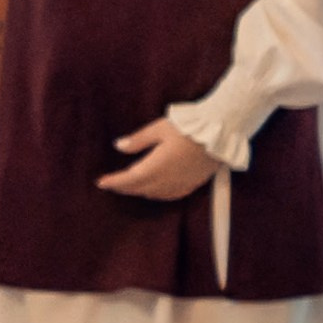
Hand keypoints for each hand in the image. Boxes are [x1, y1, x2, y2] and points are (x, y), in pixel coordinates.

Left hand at [96, 118, 216, 200]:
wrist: (221, 133)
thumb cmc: (189, 127)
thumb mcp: (158, 129)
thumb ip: (138, 140)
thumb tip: (119, 146)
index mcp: (157, 166)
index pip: (130, 179)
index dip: (114, 182)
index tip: (101, 183)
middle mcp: (169, 179)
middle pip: (141, 189)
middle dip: (124, 187)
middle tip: (111, 184)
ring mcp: (183, 183)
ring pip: (156, 194)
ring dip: (140, 191)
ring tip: (128, 186)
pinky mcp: (195, 184)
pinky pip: (172, 195)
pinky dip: (158, 194)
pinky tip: (154, 191)